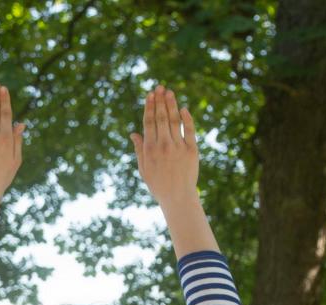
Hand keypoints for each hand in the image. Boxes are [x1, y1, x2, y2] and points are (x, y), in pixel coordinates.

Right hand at [130, 85, 198, 209]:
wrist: (178, 197)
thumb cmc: (159, 185)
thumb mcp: (144, 169)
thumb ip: (139, 150)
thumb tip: (133, 133)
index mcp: (150, 149)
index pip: (148, 123)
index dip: (149, 107)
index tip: (150, 95)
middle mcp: (163, 145)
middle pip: (160, 118)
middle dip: (160, 101)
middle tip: (160, 87)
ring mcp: (178, 147)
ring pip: (174, 121)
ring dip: (172, 105)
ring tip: (170, 92)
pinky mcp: (192, 150)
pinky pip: (189, 130)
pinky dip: (187, 118)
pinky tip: (184, 109)